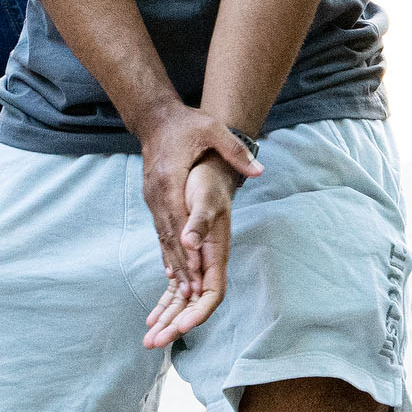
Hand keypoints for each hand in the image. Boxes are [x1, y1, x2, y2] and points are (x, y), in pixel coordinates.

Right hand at [138, 105, 262, 293]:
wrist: (155, 118)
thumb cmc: (186, 124)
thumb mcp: (212, 130)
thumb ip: (235, 151)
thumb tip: (259, 169)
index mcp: (169, 178)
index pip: (178, 218)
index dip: (188, 246)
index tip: (198, 268)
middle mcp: (157, 193)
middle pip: (168, 235)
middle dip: (181, 265)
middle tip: (191, 293)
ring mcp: (152, 198)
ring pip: (163, 237)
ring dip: (174, 263)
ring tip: (184, 291)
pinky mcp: (152, 200)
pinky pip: (160, 231)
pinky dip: (167, 251)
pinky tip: (173, 271)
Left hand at [145, 153, 238, 347]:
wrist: (207, 170)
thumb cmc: (207, 183)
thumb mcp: (204, 197)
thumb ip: (199, 221)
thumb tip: (189, 241)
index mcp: (215, 254)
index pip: (211, 294)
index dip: (197, 314)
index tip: (180, 328)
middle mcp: (208, 263)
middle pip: (195, 305)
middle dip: (175, 326)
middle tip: (152, 343)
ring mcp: (198, 263)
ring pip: (184, 301)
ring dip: (168, 320)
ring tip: (148, 339)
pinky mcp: (187, 259)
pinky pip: (177, 289)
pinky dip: (165, 304)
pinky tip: (152, 317)